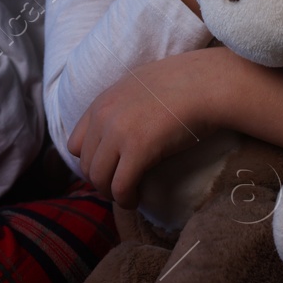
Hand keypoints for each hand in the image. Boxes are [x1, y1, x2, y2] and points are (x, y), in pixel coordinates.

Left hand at [68, 50, 220, 208]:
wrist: (207, 84)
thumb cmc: (183, 83)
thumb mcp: (139, 85)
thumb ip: (123, 104)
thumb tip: (124, 126)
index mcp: (102, 102)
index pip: (75, 143)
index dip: (90, 160)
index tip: (108, 168)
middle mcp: (104, 117)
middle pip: (86, 165)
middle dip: (101, 181)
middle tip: (120, 187)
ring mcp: (119, 134)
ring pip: (99, 179)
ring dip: (112, 193)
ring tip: (128, 196)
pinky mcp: (138, 151)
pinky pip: (120, 187)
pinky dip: (126, 199)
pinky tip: (136, 199)